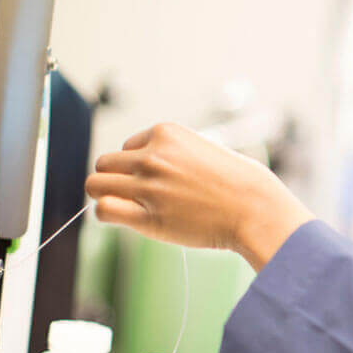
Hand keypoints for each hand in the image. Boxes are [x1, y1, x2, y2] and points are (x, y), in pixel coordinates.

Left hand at [85, 123, 312, 270]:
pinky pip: (104, 209)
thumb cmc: (241, 183)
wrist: (257, 209)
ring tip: (128, 206)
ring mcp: (148, 186)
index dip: (137, 164)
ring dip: (107, 195)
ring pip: (96, 185)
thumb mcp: (205, 149)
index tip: (157, 179)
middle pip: (105, 164)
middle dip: (117, 178)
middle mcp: (153, 156)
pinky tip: (123, 217)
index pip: (128, 146)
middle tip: (136, 194)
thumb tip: (150, 164)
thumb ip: (175, 152)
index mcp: (166, 134)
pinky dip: (107, 213)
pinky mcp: (148, 216)